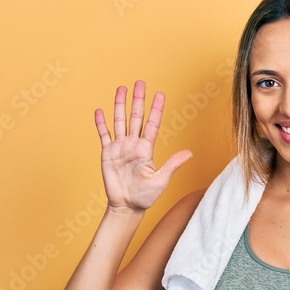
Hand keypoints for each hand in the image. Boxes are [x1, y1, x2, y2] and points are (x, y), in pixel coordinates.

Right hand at [95, 80, 192, 212]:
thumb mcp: (161, 180)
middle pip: (136, 117)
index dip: (155, 109)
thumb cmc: (145, 196)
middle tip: (140, 83)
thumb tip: (189, 153)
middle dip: (138, 100)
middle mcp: (133, 144)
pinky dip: (101, 123)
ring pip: (119, 121)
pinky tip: (99, 111)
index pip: (152, 124)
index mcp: (146, 149)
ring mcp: (120, 147)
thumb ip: (172, 164)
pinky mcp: (107, 154)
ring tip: (121, 89)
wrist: (127, 206)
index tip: (159, 94)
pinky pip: (104, 135)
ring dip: (120, 105)